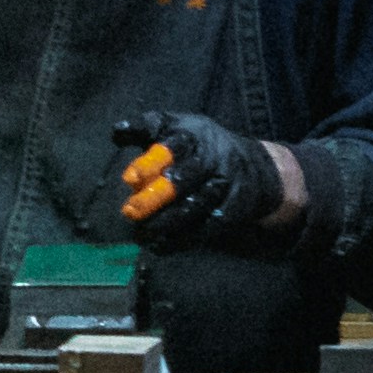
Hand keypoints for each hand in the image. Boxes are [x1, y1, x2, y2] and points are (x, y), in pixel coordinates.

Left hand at [117, 109, 315, 245]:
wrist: (256, 168)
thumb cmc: (201, 147)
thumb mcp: (178, 128)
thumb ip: (147, 128)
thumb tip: (117, 133)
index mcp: (194, 135)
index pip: (172, 146)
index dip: (150, 163)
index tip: (129, 178)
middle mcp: (212, 157)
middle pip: (184, 178)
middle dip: (156, 198)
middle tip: (130, 212)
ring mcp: (226, 184)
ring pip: (195, 206)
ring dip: (167, 222)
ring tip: (144, 232)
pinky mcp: (235, 209)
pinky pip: (208, 227)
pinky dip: (184, 239)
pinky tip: (162, 244)